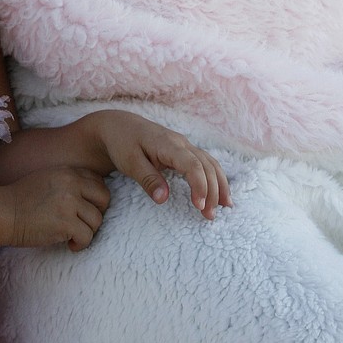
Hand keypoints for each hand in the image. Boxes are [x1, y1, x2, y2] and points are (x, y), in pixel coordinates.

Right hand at [6, 166, 110, 252]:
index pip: (98, 182)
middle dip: (97, 213)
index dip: (95, 199)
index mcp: (68, 171)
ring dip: (87, 231)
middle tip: (83, 223)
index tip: (85, 210)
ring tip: (73, 235)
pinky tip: (68, 244)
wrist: (4, 212)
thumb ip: (69, 181)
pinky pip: (87, 237)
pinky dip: (80, 244)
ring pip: (97, 221)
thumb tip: (90, 194)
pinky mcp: (65, 223)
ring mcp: (69, 203)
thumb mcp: (48, 178)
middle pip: (104, 199)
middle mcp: (72, 183)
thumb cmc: (22, 198)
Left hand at [89, 111, 230, 219]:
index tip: (199, 206)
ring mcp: (184, 146)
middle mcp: (181, 143)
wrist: (117, 126)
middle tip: (210, 216)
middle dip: (213, 191)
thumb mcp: (130, 162)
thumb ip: (148, 179)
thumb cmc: (122, 143)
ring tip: (225, 207)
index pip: (192, 164)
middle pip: (206, 165)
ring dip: (219, 184)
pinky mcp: (183, 152)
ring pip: (210, 163)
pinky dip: (215, 178)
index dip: (200, 185)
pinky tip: (220, 193)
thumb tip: (163, 199)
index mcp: (168, 144)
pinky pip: (205, 163)